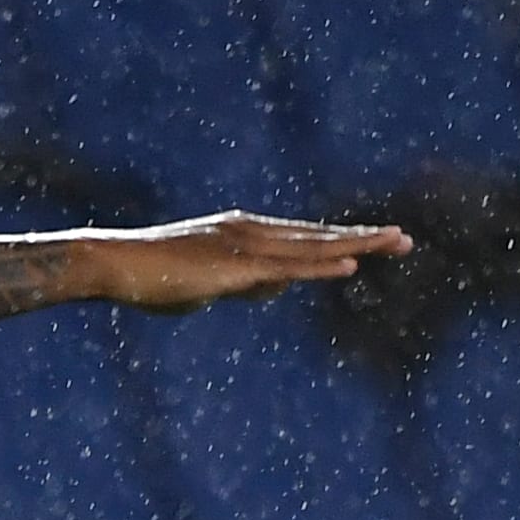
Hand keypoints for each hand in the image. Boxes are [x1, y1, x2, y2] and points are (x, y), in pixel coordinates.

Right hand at [0, 215, 410, 319]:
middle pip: (317, 237)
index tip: (372, 240)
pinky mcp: (236, 266)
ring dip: (357, 245)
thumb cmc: (148, 277)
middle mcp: (250, 231)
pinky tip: (352, 266)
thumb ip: (245, 284)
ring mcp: (246, 247)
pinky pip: (290, 268)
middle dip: (363, 238)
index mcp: (241, 233)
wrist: (114, 263)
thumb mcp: (206, 284)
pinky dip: (322, 267)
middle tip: (404, 239)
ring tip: (396, 243)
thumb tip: (275, 288)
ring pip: (313, 248)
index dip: (339, 239)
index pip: (302, 238)